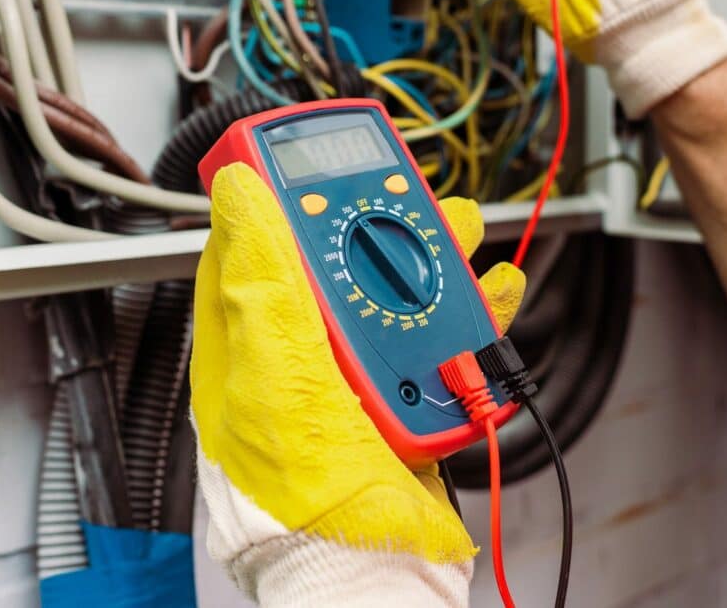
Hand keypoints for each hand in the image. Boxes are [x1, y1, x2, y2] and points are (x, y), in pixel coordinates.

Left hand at [191, 162, 524, 605]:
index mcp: (250, 343)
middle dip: (373, 218)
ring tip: (461, 229)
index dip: (275, 197)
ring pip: (392, 289)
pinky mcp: (400, 392)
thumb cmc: (303, 492)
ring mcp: (350, 372)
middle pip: (334, 259)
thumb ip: (260, 282)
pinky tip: (489, 292)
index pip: (252, 248)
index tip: (300, 160)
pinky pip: (435, 335)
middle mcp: (297, 352)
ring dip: (431, 254)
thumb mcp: (273, 373)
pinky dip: (468, 309)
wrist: (371, 573)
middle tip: (403, 190)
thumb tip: (237, 195)